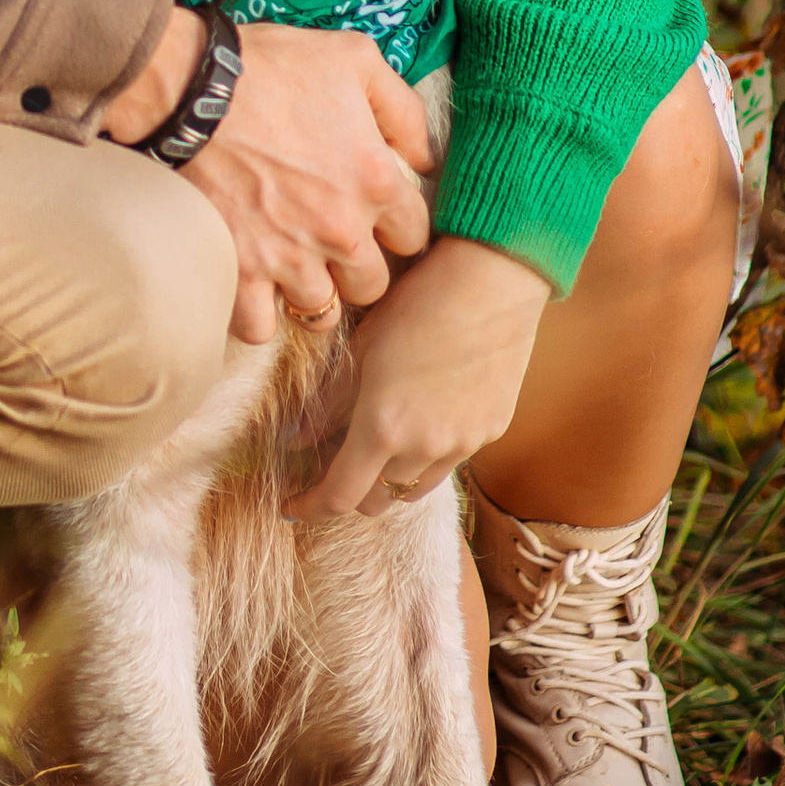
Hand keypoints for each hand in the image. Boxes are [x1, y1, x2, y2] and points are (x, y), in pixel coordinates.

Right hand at [101, 14, 435, 345]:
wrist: (189, 89)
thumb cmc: (270, 67)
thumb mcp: (355, 59)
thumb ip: (403, 109)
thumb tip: (423, 157)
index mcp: (375, 182)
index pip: (414, 236)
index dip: (395, 225)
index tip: (373, 214)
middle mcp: (340, 231)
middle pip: (373, 285)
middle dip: (358, 267)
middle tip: (332, 243)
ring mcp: (289, 257)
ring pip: (321, 312)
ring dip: (313, 294)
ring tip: (295, 269)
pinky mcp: (239, 270)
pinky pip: (259, 326)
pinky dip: (258, 315)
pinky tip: (254, 289)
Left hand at [285, 235, 550, 519]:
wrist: (493, 278)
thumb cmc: (418, 301)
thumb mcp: (361, 348)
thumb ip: (328, 403)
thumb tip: (294, 438)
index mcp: (383, 427)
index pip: (340, 497)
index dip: (311, 507)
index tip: (291, 504)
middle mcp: (425, 448)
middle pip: (378, 502)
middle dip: (350, 493)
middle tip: (331, 469)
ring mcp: (463, 444)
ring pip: (415, 488)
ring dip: (390, 479)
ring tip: (376, 448)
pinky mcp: (491, 431)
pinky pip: (449, 461)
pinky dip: (425, 457)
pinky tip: (418, 423)